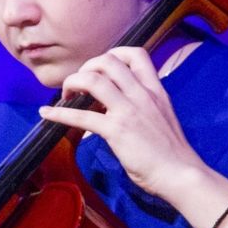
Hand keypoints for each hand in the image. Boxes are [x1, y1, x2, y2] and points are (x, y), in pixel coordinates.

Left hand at [38, 47, 206, 199]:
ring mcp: (129, 111)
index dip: (113, 54)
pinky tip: (46, 114)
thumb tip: (119, 104)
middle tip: (79, 84)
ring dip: (72, 83)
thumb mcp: (163, 117)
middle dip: (87, 67)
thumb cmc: (173, 153)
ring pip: (93, 80)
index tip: (101, 69)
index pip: (136, 54)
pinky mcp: (117, 131)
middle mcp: (142, 94)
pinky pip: (82, 116)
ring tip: (65, 95)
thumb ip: (144, 105)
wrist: (181, 174)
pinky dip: (59, 114)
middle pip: (108, 61)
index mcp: (155, 90)